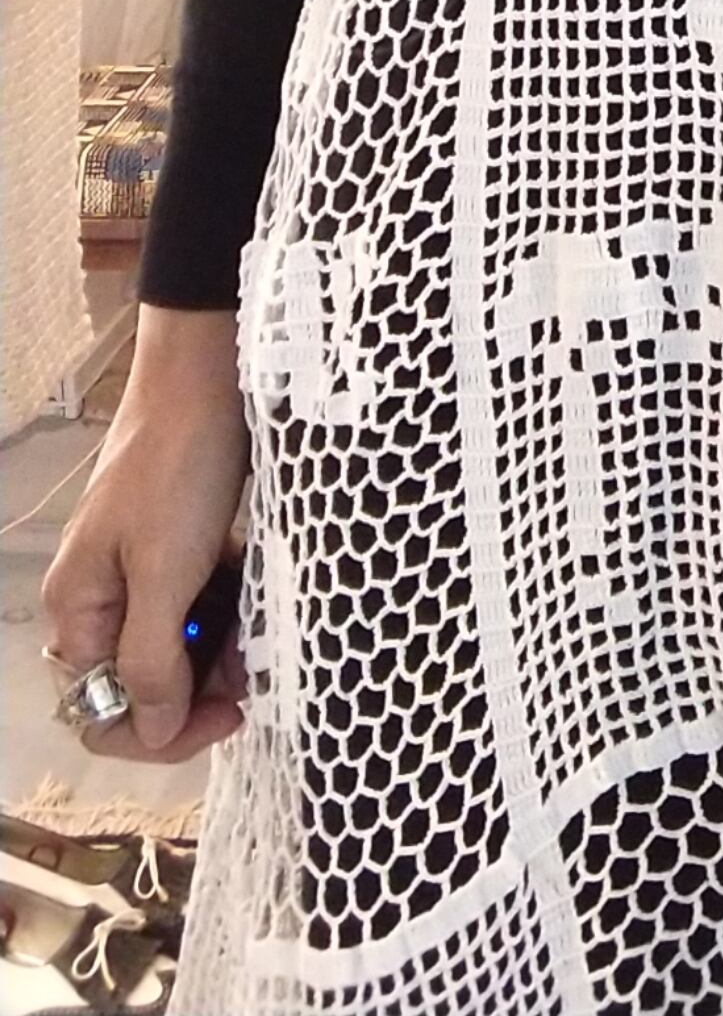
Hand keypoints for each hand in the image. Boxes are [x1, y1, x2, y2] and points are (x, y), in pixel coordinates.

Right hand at [41, 307, 252, 762]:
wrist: (210, 374)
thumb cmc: (179, 468)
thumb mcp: (164, 571)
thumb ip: (151, 657)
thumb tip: (149, 731)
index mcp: (78, 607)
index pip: (99, 711)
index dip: (158, 731)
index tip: (225, 716)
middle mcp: (102, 595)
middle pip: (140, 682)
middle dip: (197, 692)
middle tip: (253, 678)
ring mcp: (142, 567)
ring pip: (178, 644)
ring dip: (220, 653)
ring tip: (262, 639)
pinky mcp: (181, 542)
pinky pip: (201, 602)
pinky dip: (231, 610)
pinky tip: (259, 598)